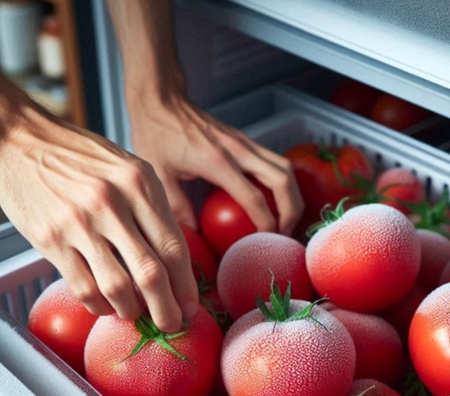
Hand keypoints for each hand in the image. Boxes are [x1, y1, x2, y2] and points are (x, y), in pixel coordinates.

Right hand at [0, 109, 198, 332]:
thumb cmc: (78, 156)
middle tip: (171, 324)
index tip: (189, 305)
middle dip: (166, 309)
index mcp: (139, 183)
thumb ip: (151, 208)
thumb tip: (173, 260)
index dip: (185, 285)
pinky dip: (98, 305)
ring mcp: (79, 223)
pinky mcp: (50, 239)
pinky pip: (83, 287)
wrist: (17, 140)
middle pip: (151, 273)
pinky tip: (104, 305)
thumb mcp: (126, 168)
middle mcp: (113, 203)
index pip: (174, 247)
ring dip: (131, 311)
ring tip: (134, 314)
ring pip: (118, 287)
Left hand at [127, 94, 304, 233]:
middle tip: (283, 235)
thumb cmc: (157, 134)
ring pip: (286, 169)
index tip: (266, 242)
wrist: (161, 99)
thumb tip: (194, 236)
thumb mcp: (160, 175)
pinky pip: (276, 163)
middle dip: (291, 211)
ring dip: (292, 197)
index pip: (253, 197)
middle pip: (283, 181)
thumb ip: (177, 208)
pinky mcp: (245, 141)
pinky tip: (274, 201)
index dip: (265, 223)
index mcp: (217, 161)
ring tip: (285, 221)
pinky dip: (283, 185)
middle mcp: (239, 150)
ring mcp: (245, 143)